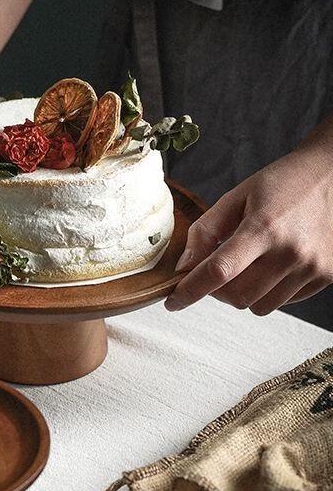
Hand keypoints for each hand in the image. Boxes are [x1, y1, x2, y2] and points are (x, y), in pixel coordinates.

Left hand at [165, 149, 332, 314]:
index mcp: (264, 227)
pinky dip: (268, 292)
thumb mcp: (235, 197)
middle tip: (216, 270)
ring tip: (248, 265)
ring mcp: (313, 267)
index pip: (219, 271)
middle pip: (236, 296)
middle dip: (216, 291)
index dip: (190, 291)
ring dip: (242, 293)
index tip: (172, 302)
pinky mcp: (327, 275)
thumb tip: (184, 268)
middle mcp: (291, 251)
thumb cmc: (281, 184)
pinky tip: (271, 266)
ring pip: (258, 306)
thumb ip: (205, 232)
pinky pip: (283, 302)